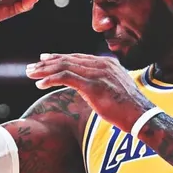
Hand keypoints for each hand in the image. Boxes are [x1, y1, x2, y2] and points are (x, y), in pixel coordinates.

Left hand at [26, 54, 153, 132]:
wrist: (141, 115)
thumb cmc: (129, 108)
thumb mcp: (114, 89)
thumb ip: (100, 84)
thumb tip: (86, 88)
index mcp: (107, 63)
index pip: (77, 57)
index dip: (59, 57)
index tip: (45, 59)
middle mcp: (101, 64)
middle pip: (68, 59)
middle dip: (47, 63)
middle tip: (31, 67)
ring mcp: (97, 73)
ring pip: (64, 66)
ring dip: (45, 70)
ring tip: (31, 74)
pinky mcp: (92, 85)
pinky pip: (65, 77)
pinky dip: (50, 79)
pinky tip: (40, 84)